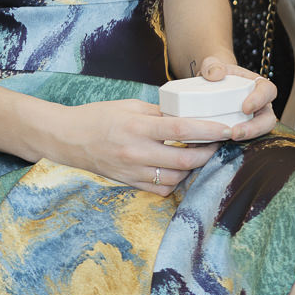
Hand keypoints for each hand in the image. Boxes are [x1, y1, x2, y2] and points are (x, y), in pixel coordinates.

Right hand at [38, 63, 275, 191]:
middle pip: (185, 159)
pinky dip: (175, 180)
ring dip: (193, 167)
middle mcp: (137, 152)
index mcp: (138, 127)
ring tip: (200, 153)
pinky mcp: (129, 183)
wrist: (67, 139)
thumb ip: (159, 113)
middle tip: (218, 143)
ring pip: (176, 177)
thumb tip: (188, 115)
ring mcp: (133, 171)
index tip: (227, 128)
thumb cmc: (98, 117)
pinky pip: (161, 188)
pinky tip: (178, 169)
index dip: (210, 130)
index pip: (183, 129)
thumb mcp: (130, 106)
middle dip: (209, 152)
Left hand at [190, 56, 278, 140]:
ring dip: (244, 139)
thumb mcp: (212, 65)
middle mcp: (259, 105)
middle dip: (254, 129)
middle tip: (236, 133)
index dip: (260, 100)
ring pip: (257, 134)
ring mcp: (251, 120)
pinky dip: (228, 145)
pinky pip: (241, 142)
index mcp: (257, 86)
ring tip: (225, 141)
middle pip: (267, 119)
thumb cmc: (216, 74)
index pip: (268, 91)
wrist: (209, 86)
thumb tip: (215, 73)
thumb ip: (212, 65)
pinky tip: (213, 144)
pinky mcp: (240, 132)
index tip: (246, 107)